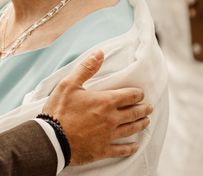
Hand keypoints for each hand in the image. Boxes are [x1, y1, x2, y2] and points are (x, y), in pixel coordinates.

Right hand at [42, 50, 152, 165]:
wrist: (52, 139)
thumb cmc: (59, 110)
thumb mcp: (69, 84)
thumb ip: (86, 68)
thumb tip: (100, 53)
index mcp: (105, 101)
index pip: (129, 96)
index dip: (137, 94)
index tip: (140, 94)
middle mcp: (111, 118)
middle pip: (134, 113)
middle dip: (143, 109)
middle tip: (149, 108)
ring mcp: (108, 135)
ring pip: (131, 129)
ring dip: (140, 124)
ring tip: (146, 122)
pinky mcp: (103, 150)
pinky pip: (121, 149)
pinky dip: (130, 148)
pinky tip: (135, 146)